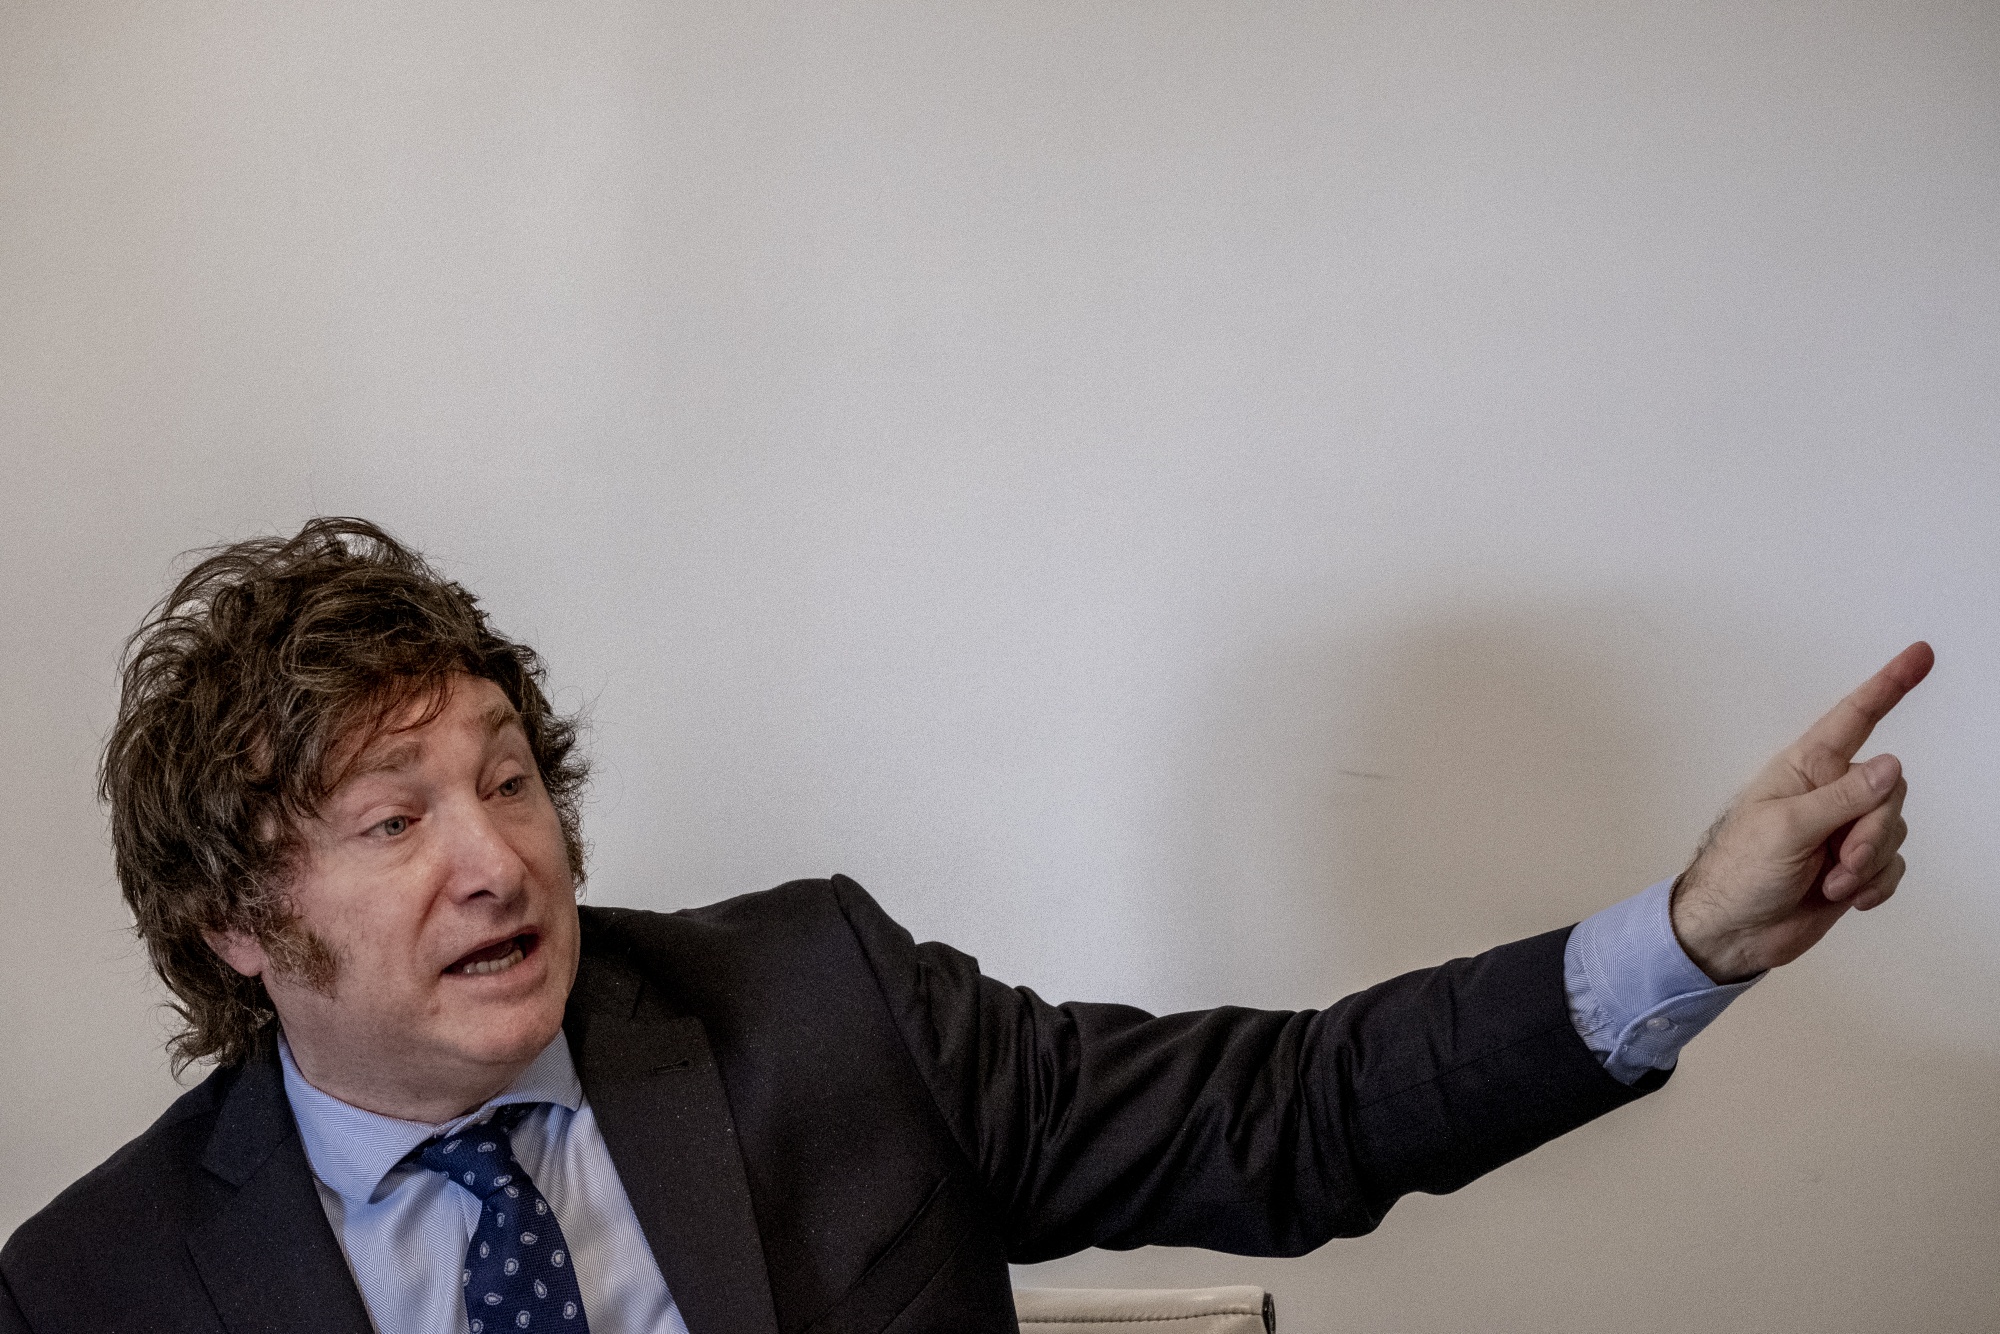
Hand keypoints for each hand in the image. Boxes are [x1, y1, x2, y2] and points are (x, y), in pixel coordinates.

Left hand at [1669, 642, 1932, 983]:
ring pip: (1895, 829)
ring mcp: (1843, 830)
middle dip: (1873, 831)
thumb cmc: (1738, 873)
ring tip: (1830, 881)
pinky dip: (1874, 884)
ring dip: (1868, 863)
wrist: (1733, 932)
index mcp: (1805, 769)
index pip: (1855, 717)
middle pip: (1889, 789)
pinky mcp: (1854, 865)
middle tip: (1840, 860)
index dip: (1889, 685)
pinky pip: (1893, 865)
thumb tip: (1891, 765)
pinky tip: (1844, 896)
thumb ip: (1844, 797)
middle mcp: (1829, 792)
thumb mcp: (1786, 829)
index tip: (1921, 655)